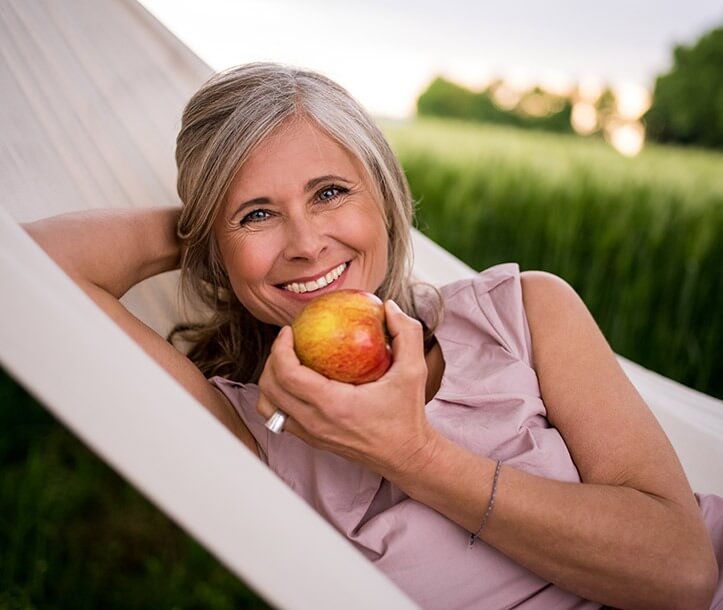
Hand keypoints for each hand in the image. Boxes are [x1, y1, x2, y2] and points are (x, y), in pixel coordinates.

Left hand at [256, 300, 439, 477]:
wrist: (405, 454)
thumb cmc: (407, 415)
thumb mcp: (414, 370)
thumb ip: (406, 332)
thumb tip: (389, 306)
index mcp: (333, 405)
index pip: (288, 374)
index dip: (280, 348)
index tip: (290, 331)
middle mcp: (315, 422)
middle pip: (270, 388)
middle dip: (271, 359)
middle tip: (287, 342)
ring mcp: (310, 434)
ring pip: (268, 406)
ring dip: (270, 381)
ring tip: (286, 362)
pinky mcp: (311, 440)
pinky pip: (279, 417)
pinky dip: (278, 397)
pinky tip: (295, 382)